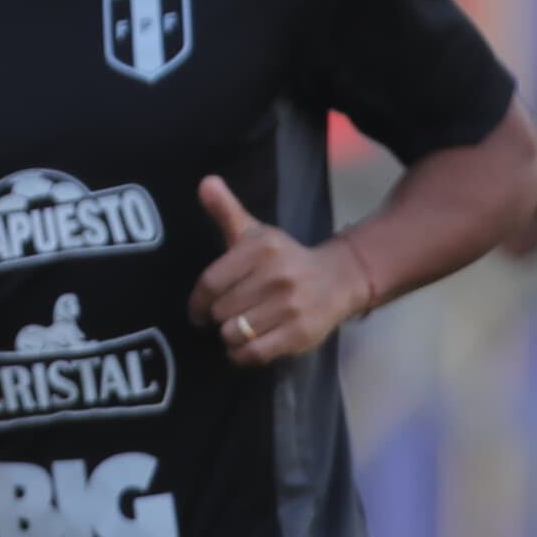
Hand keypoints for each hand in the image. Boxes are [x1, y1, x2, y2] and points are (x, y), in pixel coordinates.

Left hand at [188, 176, 370, 367]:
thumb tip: (205, 182)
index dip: (198, 302)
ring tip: (240, 328)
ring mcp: (290, 306)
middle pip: (221, 310)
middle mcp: (277, 275)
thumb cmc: (285, 258)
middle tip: (228, 315)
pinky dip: (242, 355)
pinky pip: (254, 354)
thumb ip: (226, 210)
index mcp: (261, 248)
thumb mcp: (256, 232)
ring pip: (234, 333)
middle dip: (219, 317)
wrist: (338, 280)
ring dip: (231, 336)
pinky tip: (247, 346)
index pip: (210, 282)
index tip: (198, 311)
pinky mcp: (300, 334)